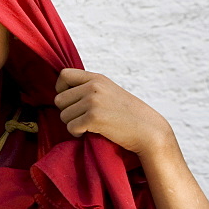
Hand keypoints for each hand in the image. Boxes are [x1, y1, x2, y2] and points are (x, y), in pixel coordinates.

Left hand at [54, 68, 173, 156]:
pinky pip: (71, 127)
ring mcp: (93, 101)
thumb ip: (89, 88)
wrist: (149, 130)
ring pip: (63, 116)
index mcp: (97, 78)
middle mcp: (93, 87)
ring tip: (90, 126)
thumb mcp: (109, 91)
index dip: (61, 89)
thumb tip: (61, 92)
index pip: (63, 75)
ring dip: (73, 124)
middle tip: (83, 118)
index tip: (71, 101)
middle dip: (67, 112)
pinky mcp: (94, 118)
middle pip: (59, 100)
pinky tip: (90, 133)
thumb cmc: (127, 114)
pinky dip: (77, 134)